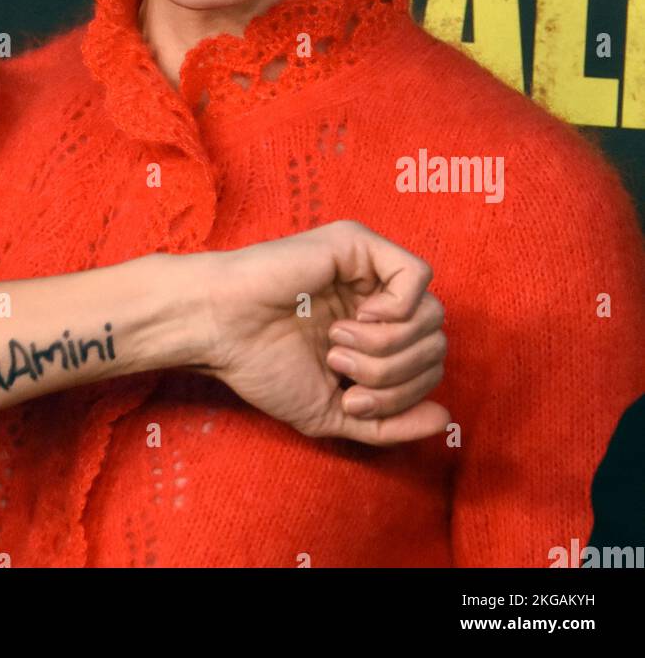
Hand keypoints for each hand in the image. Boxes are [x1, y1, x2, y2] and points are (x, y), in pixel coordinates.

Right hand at [196, 220, 448, 443]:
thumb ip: (390, 424)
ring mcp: (369, 269)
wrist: (223, 330)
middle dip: (393, 374)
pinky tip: (357, 317)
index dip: (401, 394)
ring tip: (337, 345)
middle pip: (435, 342)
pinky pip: (417, 276)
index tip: (350, 398)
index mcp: (373, 334)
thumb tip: (446, 420)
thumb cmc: (263, 365)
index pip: (428, 364)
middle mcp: (376, 298)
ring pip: (431, 315)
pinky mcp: (359, 245)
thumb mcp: (334, 413)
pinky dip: (396, 309)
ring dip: (386, 346)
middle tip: (340, 368)